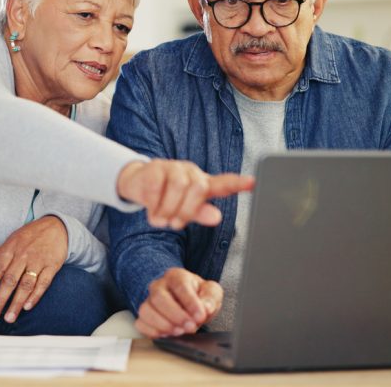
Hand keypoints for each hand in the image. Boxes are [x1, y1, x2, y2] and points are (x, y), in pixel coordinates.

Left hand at [0, 216, 67, 322]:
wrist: (56, 226)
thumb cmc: (30, 236)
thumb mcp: (10, 241)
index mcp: (11, 249)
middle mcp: (24, 255)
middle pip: (11, 279)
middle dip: (1, 299)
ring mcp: (38, 261)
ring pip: (26, 284)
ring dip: (17, 302)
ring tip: (9, 317)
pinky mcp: (52, 266)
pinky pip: (44, 283)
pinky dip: (36, 296)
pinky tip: (27, 306)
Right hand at [117, 159, 254, 228]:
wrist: (138, 184)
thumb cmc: (167, 198)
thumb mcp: (184, 210)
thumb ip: (200, 213)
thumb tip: (217, 216)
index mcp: (203, 183)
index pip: (224, 183)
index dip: (238, 183)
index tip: (252, 183)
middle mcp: (191, 172)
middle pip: (199, 188)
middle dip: (186, 210)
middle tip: (175, 224)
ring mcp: (173, 167)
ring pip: (179, 186)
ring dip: (169, 208)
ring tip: (161, 220)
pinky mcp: (155, 167)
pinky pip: (158, 186)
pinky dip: (154, 204)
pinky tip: (152, 211)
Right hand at [135, 267, 221, 337]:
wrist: (188, 303)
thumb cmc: (198, 295)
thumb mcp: (211, 292)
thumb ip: (210, 298)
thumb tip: (205, 308)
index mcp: (176, 276)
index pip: (180, 285)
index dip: (190, 302)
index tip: (200, 316)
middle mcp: (159, 286)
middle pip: (159, 297)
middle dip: (176, 315)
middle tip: (190, 327)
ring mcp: (149, 301)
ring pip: (146, 311)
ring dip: (163, 324)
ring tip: (179, 332)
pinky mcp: (144, 316)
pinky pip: (140, 324)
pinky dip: (152, 332)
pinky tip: (167, 335)